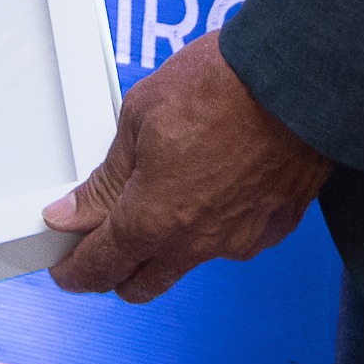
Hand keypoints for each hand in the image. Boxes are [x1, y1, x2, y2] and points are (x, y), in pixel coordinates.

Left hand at [44, 26, 332, 302]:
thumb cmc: (222, 87)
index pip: (101, 267)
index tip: (66, 268)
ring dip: (168, 244)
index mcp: (152, 218)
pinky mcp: (274, 228)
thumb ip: (107, 178)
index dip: (76, 272)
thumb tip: (75, 211)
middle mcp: (196, 244)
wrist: (297, 79)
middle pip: (143, 284)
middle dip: (117, 271)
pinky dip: (214, 223)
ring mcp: (239, 240)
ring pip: (188, 261)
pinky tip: (214, 183)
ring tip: (166, 192)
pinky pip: (231, 239)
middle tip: (103, 243)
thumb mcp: (140, 117)